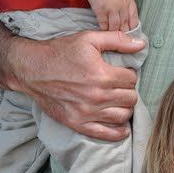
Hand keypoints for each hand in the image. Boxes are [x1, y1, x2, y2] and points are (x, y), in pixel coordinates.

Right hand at [7, 27, 142, 138]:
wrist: (32, 69)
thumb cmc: (60, 52)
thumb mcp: (89, 39)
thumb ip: (117, 39)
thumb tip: (141, 43)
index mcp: (102, 75)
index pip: (132, 79)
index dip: (129, 74)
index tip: (122, 73)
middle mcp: (97, 96)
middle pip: (130, 98)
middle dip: (129, 91)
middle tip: (121, 87)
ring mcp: (87, 112)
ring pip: (123, 116)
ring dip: (125, 108)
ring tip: (120, 102)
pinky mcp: (77, 124)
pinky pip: (106, 134)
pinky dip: (118, 132)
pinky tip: (122, 127)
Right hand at [87, 0, 139, 32]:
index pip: (134, 15)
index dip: (133, 24)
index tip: (132, 30)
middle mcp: (122, 6)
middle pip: (125, 23)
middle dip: (124, 31)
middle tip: (122, 37)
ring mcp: (112, 10)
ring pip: (115, 26)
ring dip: (113, 32)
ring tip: (112, 36)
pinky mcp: (101, 12)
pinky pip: (104, 24)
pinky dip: (104, 29)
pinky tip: (102, 32)